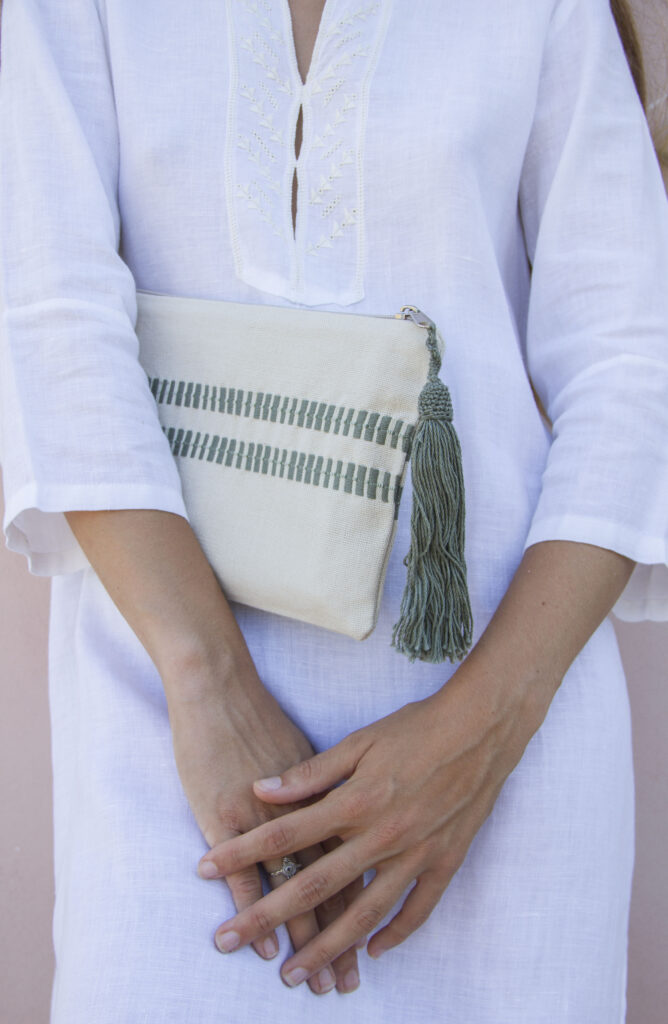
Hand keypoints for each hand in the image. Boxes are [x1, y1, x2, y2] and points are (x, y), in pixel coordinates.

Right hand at [168, 666, 363, 995]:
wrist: (220, 685)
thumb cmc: (265, 714)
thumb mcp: (317, 746)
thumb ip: (340, 790)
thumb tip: (357, 821)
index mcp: (338, 799)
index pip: (354, 868)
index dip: (359, 913)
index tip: (365, 956)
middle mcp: (312, 814)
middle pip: (330, 888)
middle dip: (334, 941)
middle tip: (341, 986)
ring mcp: (270, 819)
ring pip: (293, 889)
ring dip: (299, 937)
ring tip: (302, 978)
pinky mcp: (229, 816)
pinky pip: (249, 874)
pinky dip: (258, 910)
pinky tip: (261, 943)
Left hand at [196, 660, 552, 988]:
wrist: (482, 729)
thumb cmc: (417, 729)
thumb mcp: (360, 741)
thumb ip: (310, 772)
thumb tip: (262, 789)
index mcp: (355, 802)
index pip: (284, 834)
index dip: (242, 851)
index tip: (204, 869)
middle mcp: (381, 836)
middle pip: (313, 885)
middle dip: (266, 915)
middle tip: (229, 941)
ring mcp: (415, 855)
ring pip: (363, 915)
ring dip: (325, 947)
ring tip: (294, 974)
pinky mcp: (445, 862)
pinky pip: (418, 910)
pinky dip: (396, 936)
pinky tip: (373, 954)